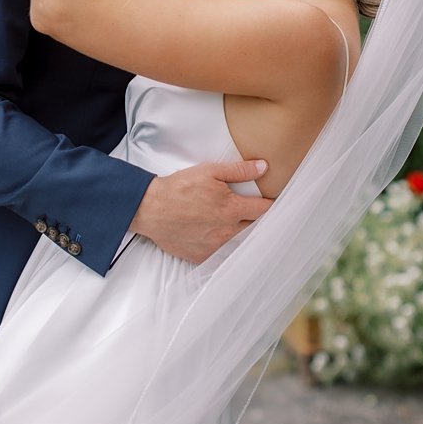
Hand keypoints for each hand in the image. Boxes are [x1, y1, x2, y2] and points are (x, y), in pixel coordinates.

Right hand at [129, 159, 274, 264]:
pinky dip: (224, 245)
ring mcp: (214, 247)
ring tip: (241, 223)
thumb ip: (240, 171)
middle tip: (256, 211)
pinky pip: (221, 253)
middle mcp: (226, 231)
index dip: (271, 204)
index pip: (264, 209)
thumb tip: (264, 168)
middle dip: (258, 219)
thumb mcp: (211, 172)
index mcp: (232, 210)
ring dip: (243, 233)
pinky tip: (221, 235)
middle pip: (255, 227)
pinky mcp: (201, 256)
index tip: (273, 200)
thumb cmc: (179, 188)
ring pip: (239, 241)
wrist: (150, 208)